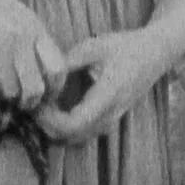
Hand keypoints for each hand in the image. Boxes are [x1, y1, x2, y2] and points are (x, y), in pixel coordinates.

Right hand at [0, 0, 67, 110]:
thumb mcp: (17, 13)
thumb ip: (31, 39)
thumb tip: (43, 74)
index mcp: (34, 27)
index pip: (58, 69)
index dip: (54, 89)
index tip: (45, 95)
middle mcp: (20, 38)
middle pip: (36, 87)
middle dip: (30, 102)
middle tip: (23, 103)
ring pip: (10, 91)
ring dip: (6, 99)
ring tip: (0, 96)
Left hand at [34, 28, 169, 143]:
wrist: (153, 54)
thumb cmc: (124, 47)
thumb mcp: (94, 46)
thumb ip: (69, 60)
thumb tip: (42, 70)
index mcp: (108, 95)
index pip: (75, 122)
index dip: (51, 119)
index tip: (36, 104)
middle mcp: (111, 113)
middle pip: (74, 136)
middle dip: (48, 125)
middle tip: (31, 105)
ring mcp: (112, 119)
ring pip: (79, 138)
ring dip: (56, 128)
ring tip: (40, 107)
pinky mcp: (110, 118)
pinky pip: (85, 133)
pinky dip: (66, 128)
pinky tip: (53, 109)